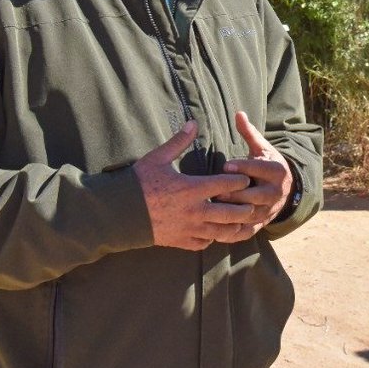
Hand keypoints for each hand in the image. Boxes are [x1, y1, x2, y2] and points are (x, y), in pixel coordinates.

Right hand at [133, 122, 256, 249]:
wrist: (118, 212)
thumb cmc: (138, 182)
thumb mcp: (158, 158)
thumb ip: (179, 141)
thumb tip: (193, 123)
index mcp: (192, 188)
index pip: (227, 184)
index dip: (240, 180)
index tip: (245, 178)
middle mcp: (195, 211)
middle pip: (231, 213)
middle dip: (244, 208)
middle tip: (250, 203)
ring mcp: (188, 228)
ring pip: (221, 232)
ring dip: (232, 226)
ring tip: (240, 221)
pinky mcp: (179, 241)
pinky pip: (203, 244)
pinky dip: (212, 239)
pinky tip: (214, 232)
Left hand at [218, 111, 293, 233]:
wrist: (286, 189)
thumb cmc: (266, 164)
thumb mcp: (261, 148)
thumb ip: (249, 133)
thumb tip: (238, 113)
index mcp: (277, 172)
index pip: (260, 169)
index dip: (244, 167)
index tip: (226, 165)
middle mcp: (276, 193)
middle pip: (255, 195)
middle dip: (234, 194)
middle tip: (213, 191)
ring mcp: (269, 211)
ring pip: (250, 215)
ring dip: (231, 214)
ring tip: (210, 210)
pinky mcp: (262, 224)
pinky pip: (247, 231)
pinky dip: (232, 233)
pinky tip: (214, 231)